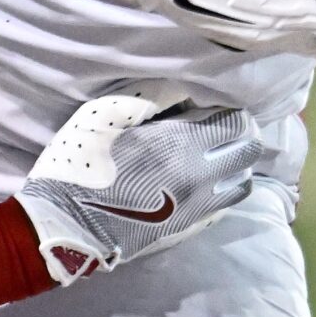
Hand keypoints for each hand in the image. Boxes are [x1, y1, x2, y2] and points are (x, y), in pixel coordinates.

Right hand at [14, 94, 304, 283]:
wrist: (66, 226)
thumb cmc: (80, 163)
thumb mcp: (105, 114)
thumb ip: (152, 96)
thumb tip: (186, 88)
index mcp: (180, 143)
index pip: (235, 120)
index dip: (228, 106)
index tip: (211, 102)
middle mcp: (200, 177)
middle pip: (249, 150)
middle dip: (240, 132)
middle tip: (219, 125)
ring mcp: (198, 207)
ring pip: (243, 181)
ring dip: (234, 163)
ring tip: (213, 154)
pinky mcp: (190, 228)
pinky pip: (225, 205)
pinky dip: (221, 188)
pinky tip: (199, 181)